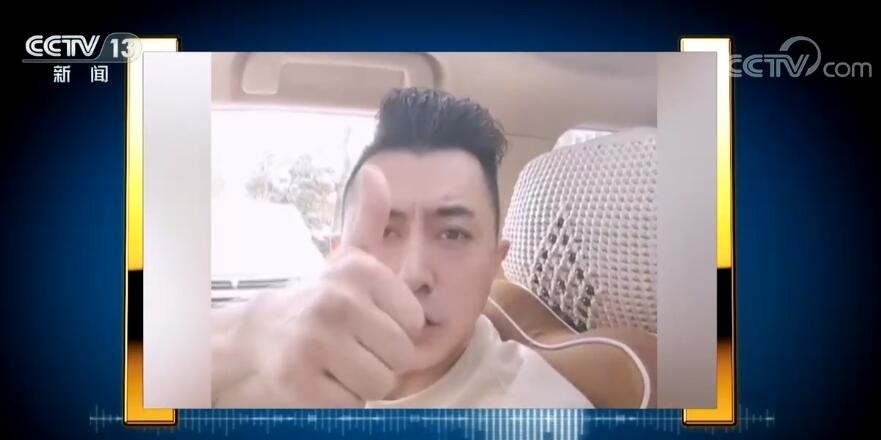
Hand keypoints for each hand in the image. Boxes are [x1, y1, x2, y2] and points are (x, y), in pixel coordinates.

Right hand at [212, 165, 424, 406]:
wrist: (264, 331)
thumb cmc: (323, 297)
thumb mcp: (350, 256)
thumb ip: (371, 219)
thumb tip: (376, 172)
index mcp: (360, 271)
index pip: (415, 323)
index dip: (396, 330)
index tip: (369, 320)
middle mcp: (338, 301)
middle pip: (400, 356)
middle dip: (382, 359)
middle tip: (354, 345)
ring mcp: (315, 341)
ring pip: (378, 383)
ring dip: (363, 381)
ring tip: (340, 361)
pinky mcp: (298, 379)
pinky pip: (350, 404)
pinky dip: (340, 400)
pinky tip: (322, 377)